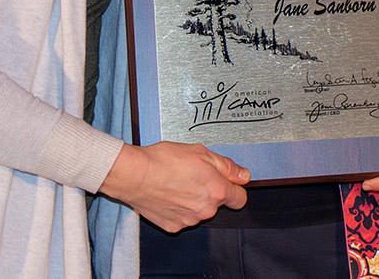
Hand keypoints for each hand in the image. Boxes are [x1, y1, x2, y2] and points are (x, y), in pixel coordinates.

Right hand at [99, 141, 249, 231]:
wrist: (134, 175)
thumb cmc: (164, 161)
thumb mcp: (200, 152)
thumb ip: (226, 166)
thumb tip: (243, 176)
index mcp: (217, 191)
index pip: (240, 198)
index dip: (234, 188)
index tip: (226, 182)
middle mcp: (206, 210)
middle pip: (217, 204)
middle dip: (210, 191)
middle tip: (193, 175)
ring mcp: (189, 220)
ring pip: (199, 211)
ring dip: (193, 200)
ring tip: (176, 183)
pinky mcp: (173, 226)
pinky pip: (182, 217)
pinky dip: (178, 208)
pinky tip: (167, 194)